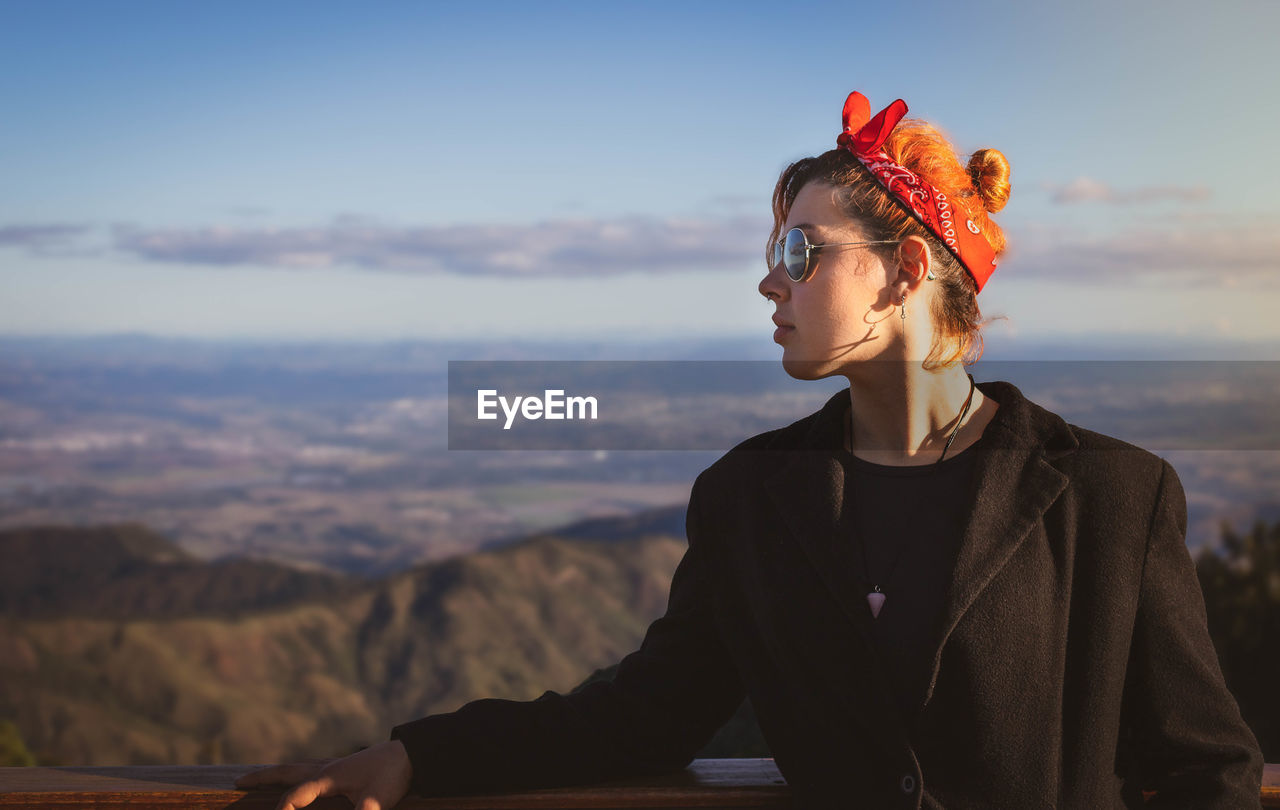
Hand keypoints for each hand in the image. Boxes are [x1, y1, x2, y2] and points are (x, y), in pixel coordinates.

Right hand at [234, 739, 412, 809]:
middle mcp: (327, 768)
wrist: (413, 753)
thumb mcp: (375, 803)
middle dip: (264, 778)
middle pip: (288, 771)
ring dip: (280, 773)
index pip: (296, 795)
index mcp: (328, 776)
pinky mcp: (346, 767)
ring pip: (299, 767)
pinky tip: (301, 780)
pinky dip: (299, 774)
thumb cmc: (392, 776)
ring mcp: (336, 765)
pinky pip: (313, 770)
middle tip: (239, 782)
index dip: (282, 809)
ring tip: (262, 777)